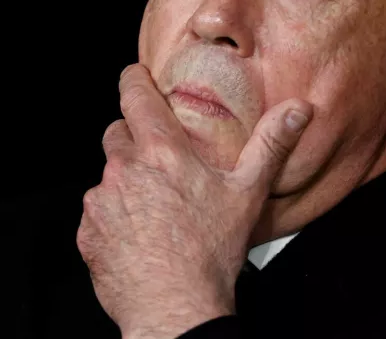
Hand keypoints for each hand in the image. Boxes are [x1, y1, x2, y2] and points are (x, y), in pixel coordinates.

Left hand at [76, 64, 312, 338]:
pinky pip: (97, 211)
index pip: (135, 97)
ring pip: (108, 175)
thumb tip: (297, 110)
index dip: (133, 81)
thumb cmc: (210, 254)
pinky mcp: (88, 231)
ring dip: (125, 181)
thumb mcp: (248, 194)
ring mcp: (101, 201)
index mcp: (162, 153)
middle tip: (160, 163)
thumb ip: (271, 145)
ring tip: (154, 208)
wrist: (175, 309)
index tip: (135, 76)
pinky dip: (113, 215)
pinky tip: (138, 233)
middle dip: (134, 140)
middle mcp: (124, 170)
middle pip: (118, 134)